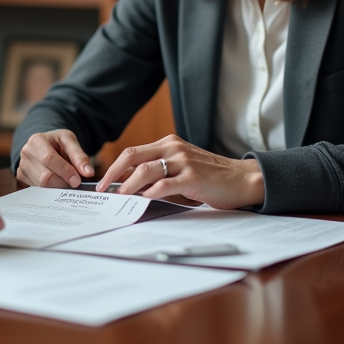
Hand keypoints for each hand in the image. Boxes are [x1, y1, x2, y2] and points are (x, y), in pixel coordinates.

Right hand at [16, 129, 95, 187]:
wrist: (45, 144)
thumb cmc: (58, 142)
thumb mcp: (70, 141)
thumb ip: (79, 156)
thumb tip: (88, 172)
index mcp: (37, 140)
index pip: (49, 159)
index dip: (64, 171)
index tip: (77, 180)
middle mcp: (26, 153)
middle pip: (44, 176)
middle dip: (62, 182)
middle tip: (75, 183)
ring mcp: (22, 167)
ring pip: (41, 186)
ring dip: (58, 187)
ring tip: (66, 181)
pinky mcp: (22, 178)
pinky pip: (37, 190)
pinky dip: (50, 190)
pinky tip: (57, 183)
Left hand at [97, 134, 264, 209]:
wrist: (242, 179)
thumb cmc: (211, 177)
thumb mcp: (182, 168)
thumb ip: (160, 174)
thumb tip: (132, 188)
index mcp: (168, 144)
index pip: (133, 152)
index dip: (114, 166)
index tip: (103, 181)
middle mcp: (173, 148)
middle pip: (133, 156)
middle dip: (112, 173)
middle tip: (101, 188)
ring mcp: (183, 161)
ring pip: (145, 169)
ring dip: (128, 184)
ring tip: (119, 196)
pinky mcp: (193, 177)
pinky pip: (165, 184)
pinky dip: (151, 192)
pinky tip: (144, 199)